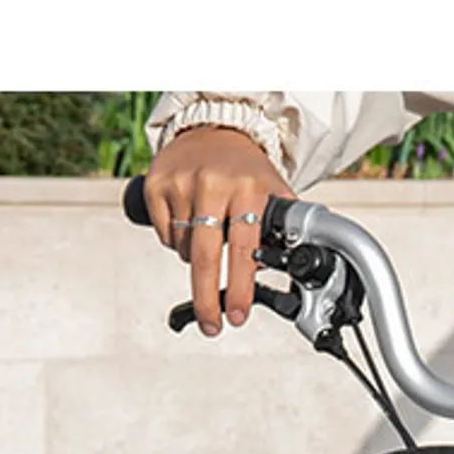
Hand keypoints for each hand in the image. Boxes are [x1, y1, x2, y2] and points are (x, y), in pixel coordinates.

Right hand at [143, 125, 295, 337]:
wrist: (212, 129)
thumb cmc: (246, 169)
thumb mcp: (274, 192)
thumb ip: (284, 230)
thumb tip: (297, 275)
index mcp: (249, 189)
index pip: (244, 249)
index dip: (240, 288)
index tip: (238, 315)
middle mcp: (214, 184)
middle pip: (206, 258)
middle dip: (207, 299)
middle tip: (213, 324)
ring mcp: (182, 184)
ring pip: (186, 251)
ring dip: (198, 260)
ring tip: (210, 238)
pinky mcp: (156, 185)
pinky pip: (166, 236)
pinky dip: (178, 242)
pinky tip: (190, 223)